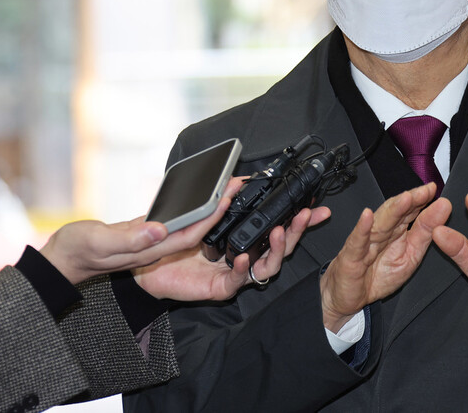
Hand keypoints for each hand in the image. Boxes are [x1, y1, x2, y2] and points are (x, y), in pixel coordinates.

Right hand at [39, 178, 239, 284]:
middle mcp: (156, 247)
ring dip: (209, 206)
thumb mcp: (99, 241)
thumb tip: (158, 230)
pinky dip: (189, 207)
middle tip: (237, 185)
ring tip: (227, 185)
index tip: (226, 199)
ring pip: (188, 224)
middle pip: (196, 229)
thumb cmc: (76, 251)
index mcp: (149, 250)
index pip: (188, 235)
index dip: (209, 218)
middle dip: (219, 209)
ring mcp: (152, 241)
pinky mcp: (145, 233)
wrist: (63, 258)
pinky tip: (200, 194)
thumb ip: (128, 239)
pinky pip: (175, 220)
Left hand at [134, 204, 330, 300]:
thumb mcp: (203, 211)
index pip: (281, 228)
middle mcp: (247, 257)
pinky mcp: (219, 287)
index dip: (301, 220)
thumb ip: (223, 196)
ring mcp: (235, 273)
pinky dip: (242, 269)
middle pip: (282, 248)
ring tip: (278, 231)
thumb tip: (239, 178)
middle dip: (297, 231)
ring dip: (276, 249)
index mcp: (248, 238)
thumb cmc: (178, 237)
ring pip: (267, 267)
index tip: (318, 207)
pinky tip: (244, 257)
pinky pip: (236, 281)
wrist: (149, 259)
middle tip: (304, 215)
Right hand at [320, 183, 451, 331]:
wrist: (349, 298)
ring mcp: (365, 243)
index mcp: (396, 231)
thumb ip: (425, 233)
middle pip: (395, 212)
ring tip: (406, 198)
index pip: (409, 210)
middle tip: (425, 191)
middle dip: (410, 200)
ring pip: (380, 224)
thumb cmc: (378, 275)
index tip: (433, 189)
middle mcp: (380, 232)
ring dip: (392, 210)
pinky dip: (362, 229)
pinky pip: (357, 242)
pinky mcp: (351, 257)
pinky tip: (367, 216)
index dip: (421, 199)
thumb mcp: (411, 256)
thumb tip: (443, 208)